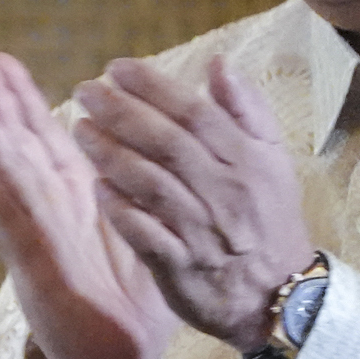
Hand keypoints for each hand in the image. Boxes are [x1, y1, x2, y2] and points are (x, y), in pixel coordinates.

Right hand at [0, 52, 175, 358]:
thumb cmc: (130, 303)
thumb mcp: (139, 231)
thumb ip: (130, 188)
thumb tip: (129, 146)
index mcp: (74, 200)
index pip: (43, 138)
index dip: (20, 98)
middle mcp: (48, 213)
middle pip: (17, 146)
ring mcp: (36, 240)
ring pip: (7, 174)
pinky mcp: (34, 270)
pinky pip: (11, 222)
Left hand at [71, 55, 317, 346]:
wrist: (280, 295)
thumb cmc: (266, 218)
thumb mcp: (273, 160)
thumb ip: (246, 111)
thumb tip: (218, 64)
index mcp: (248, 160)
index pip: (196, 113)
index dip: (154, 87)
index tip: (117, 67)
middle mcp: (225, 191)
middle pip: (168, 143)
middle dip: (123, 113)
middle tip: (85, 91)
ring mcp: (201, 230)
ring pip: (152, 185)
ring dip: (111, 155)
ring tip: (79, 129)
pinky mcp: (180, 267)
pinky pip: (145, 235)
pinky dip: (121, 210)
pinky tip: (96, 187)